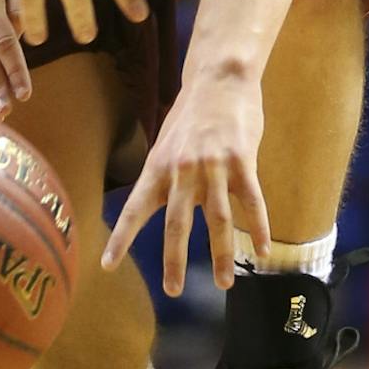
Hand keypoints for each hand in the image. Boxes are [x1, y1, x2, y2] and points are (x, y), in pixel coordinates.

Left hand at [102, 72, 269, 293]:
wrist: (220, 78)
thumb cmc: (193, 112)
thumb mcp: (167, 142)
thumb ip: (166, 174)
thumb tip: (163, 204)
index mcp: (159, 167)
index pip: (135, 208)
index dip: (121, 238)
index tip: (107, 265)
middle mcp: (182, 170)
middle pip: (177, 223)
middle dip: (173, 260)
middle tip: (172, 290)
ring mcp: (213, 166)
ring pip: (217, 220)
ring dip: (219, 255)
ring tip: (223, 284)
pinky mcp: (242, 161)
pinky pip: (251, 202)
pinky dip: (258, 229)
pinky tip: (261, 251)